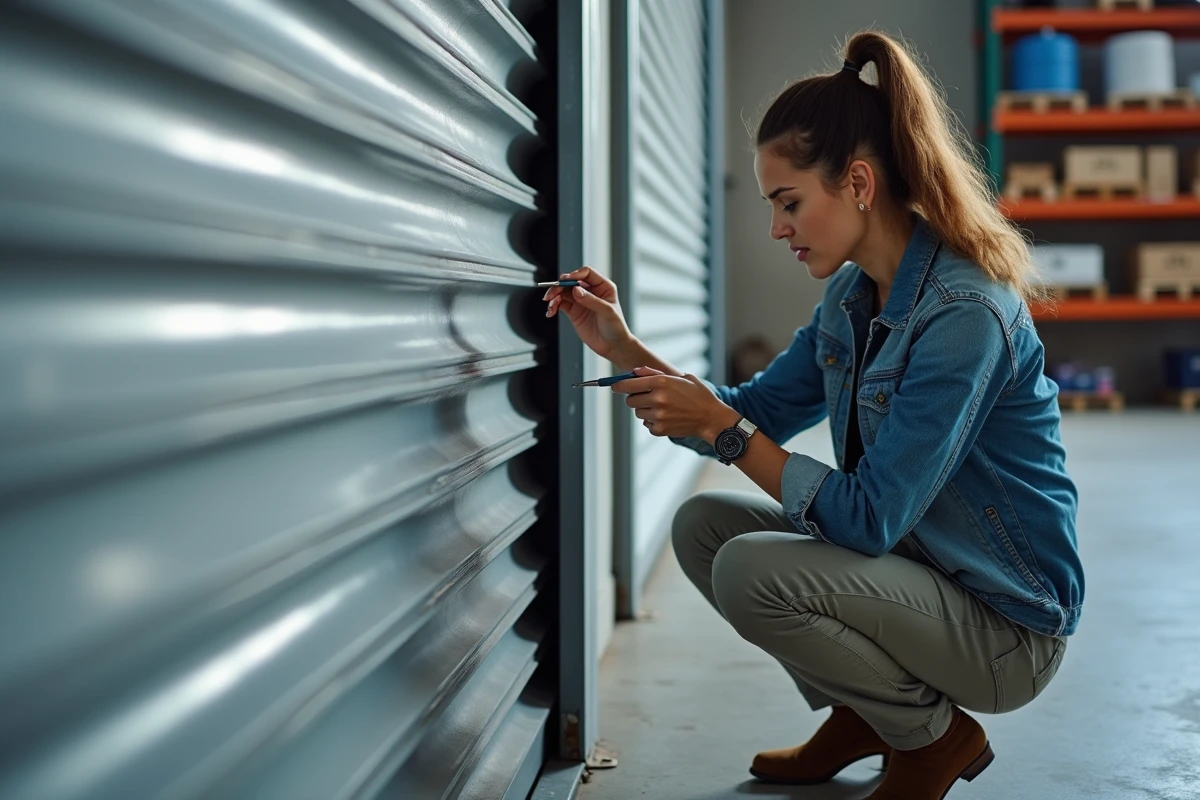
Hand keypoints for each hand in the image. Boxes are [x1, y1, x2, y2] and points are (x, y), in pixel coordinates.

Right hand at [543, 266, 632, 358]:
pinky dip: (553, 306)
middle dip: (559, 285)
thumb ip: (591, 300)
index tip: (565, 280)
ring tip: (550, 305)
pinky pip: (560, 304)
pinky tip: (550, 312)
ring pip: (563, 292)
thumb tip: (575, 290)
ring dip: (554, 296)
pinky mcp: (574, 311)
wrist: (613, 346)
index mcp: (603, 286)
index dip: (575, 274)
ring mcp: (581, 301)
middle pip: (571, 281)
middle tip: (552, 293)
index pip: (586, 273)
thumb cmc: (616, 327)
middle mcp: (591, 291)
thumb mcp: (607, 312)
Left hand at [611, 367, 739, 440]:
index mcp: (661, 382)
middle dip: (635, 398)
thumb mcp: (681, 377)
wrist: (711, 418)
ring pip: (638, 413)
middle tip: (646, 397)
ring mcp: (658, 415)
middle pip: (630, 400)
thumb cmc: (698, 395)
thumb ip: (655, 373)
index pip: (629, 384)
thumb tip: (635, 371)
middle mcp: (657, 398)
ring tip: (661, 407)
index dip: (619, 385)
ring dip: (644, 410)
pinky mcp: (660, 429)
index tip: (615, 386)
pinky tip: (667, 417)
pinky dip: (652, 421)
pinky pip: (647, 424)